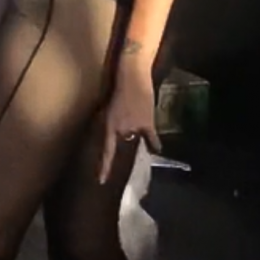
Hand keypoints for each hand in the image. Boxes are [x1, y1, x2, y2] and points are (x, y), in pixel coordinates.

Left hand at [97, 62, 159, 183]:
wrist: (132, 78)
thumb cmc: (117, 89)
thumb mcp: (109, 109)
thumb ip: (113, 122)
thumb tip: (119, 132)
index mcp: (108, 127)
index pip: (107, 151)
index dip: (105, 167)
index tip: (102, 181)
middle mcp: (121, 131)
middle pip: (124, 139)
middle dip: (125, 131)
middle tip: (126, 114)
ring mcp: (135, 128)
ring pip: (136, 135)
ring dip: (136, 127)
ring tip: (135, 111)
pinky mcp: (148, 123)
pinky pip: (151, 138)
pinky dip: (154, 143)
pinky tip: (157, 150)